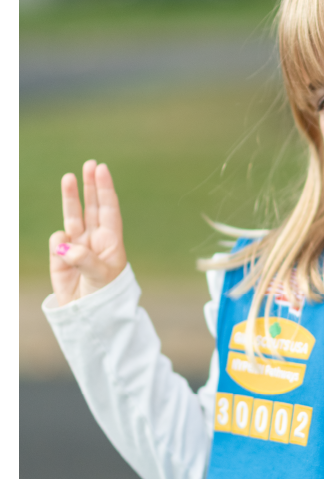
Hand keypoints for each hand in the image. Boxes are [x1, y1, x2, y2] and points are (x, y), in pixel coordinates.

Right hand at [50, 161, 128, 306]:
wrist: (88, 314)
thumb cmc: (104, 295)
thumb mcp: (101, 277)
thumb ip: (85, 260)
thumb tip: (65, 244)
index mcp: (112, 241)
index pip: (109, 210)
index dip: (105, 190)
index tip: (102, 170)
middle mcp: (95, 239)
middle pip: (93, 207)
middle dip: (91, 186)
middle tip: (90, 164)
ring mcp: (77, 245)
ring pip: (73, 215)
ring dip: (71, 197)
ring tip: (69, 177)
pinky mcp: (60, 255)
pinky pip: (57, 241)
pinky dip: (59, 244)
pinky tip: (64, 257)